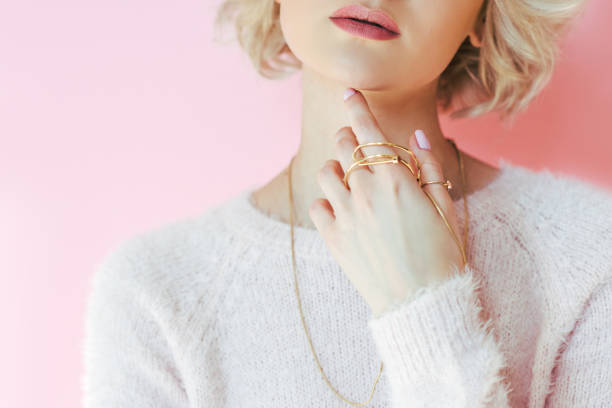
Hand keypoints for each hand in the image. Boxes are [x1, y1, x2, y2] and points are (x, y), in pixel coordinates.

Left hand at [308, 88, 464, 317]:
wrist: (422, 303)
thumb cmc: (442, 255)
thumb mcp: (448, 208)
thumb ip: (431, 167)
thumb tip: (416, 136)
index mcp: (396, 181)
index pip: (370, 132)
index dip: (358, 107)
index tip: (348, 92)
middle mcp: (365, 193)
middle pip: (344, 147)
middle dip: (350, 138)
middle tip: (359, 146)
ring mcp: (346, 216)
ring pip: (325, 173)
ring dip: (336, 168)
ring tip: (351, 180)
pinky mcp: (333, 239)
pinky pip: (317, 206)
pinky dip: (326, 201)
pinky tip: (341, 209)